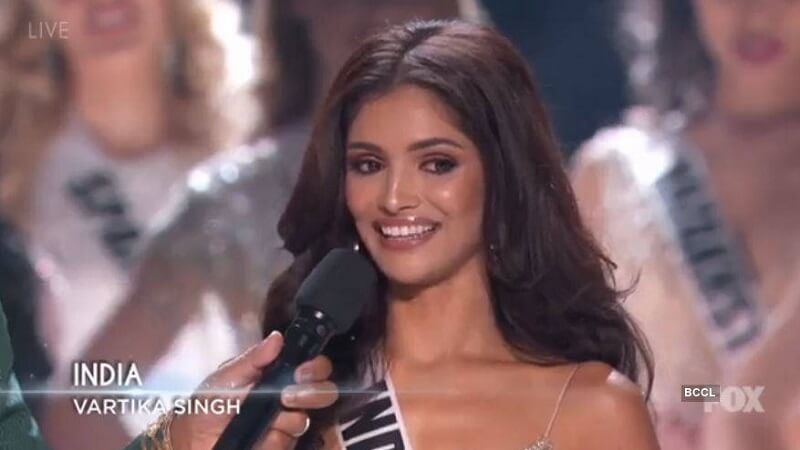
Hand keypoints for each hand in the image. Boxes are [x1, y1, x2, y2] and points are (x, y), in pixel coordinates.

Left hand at [169, 331, 336, 449]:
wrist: (188, 442)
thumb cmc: (205, 405)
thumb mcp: (225, 378)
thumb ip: (252, 359)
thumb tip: (277, 337)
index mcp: (275, 376)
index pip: (310, 366)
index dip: (315, 366)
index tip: (302, 371)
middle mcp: (286, 398)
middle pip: (322, 391)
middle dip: (312, 392)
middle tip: (288, 397)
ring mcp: (284, 424)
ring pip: (306, 419)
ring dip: (288, 419)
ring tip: (268, 420)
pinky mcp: (278, 445)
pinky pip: (288, 442)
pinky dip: (274, 441)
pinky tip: (258, 438)